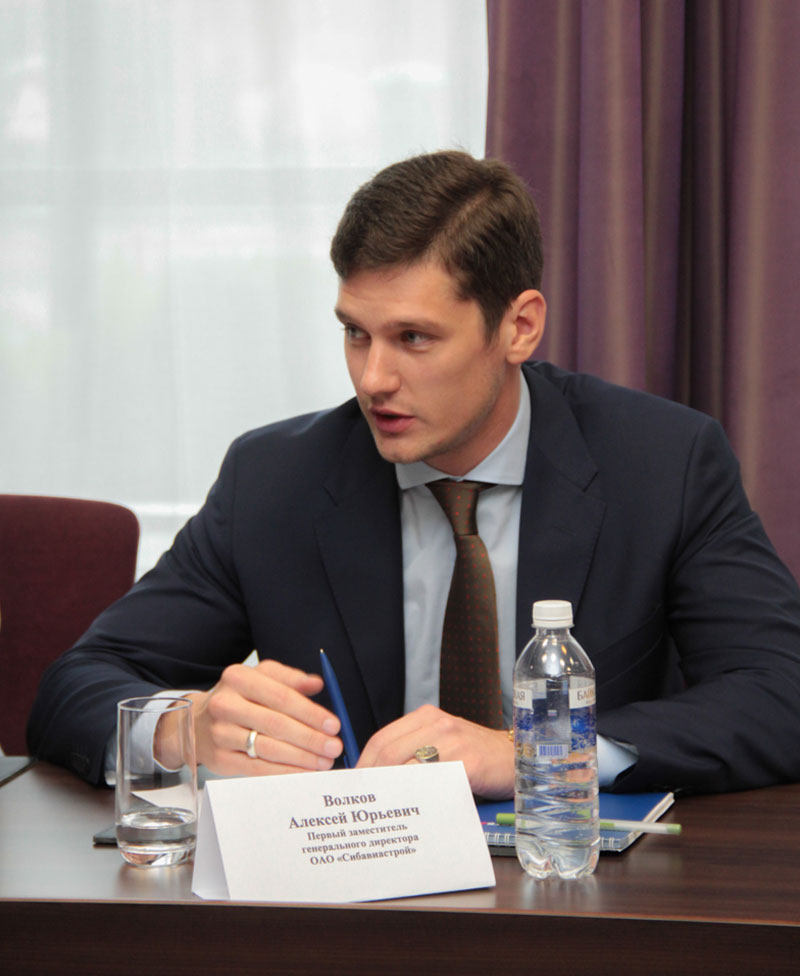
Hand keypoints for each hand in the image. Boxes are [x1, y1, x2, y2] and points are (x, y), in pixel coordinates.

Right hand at [155, 659, 342, 775]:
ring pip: (268, 748)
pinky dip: (284, 771)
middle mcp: (226, 704)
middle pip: (277, 724)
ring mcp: (221, 733)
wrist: (200, 722)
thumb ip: (290, 678)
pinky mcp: (220, 758)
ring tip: (323, 762)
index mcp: (239, 678)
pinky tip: (302, 771)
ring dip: (301, 758)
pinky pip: (258, 768)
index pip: (282, 696)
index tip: (333, 724)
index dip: (311, 713)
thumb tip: (317, 683)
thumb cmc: (238, 697)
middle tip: (333, 747)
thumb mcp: (261, 677)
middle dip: (310, 738)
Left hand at [356, 704, 513, 799]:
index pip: (381, 739)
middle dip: (371, 781)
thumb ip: (415, 752)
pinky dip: (418, 796)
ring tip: (381, 810)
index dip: (363, 765)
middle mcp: (437, 724)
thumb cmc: (478, 757)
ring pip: (407, 766)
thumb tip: (378, 778)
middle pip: (388, 753)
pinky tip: (412, 810)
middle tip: (363, 804)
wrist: (518, 758)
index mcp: (426, 717)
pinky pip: (433, 781)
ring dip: (390, 791)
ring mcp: (453, 741)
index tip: (354, 786)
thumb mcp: (444, 744)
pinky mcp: (467, 761)